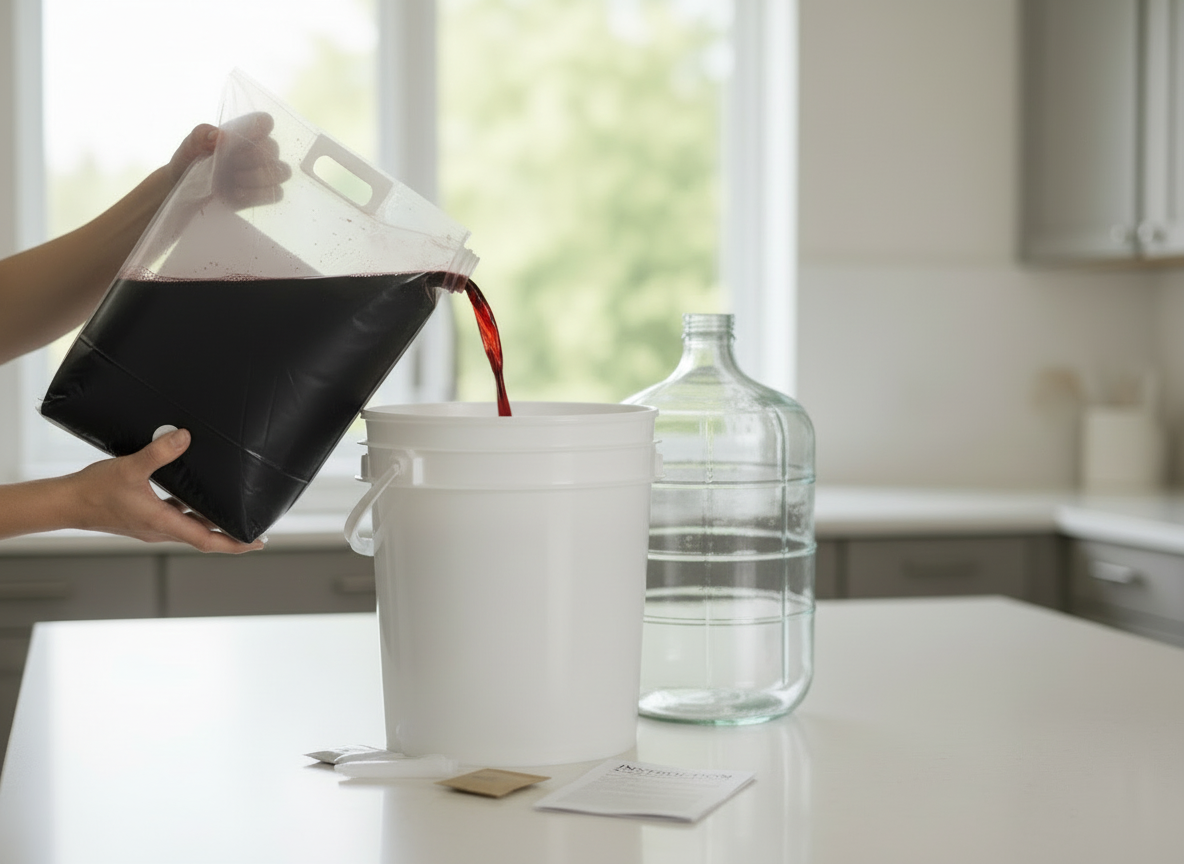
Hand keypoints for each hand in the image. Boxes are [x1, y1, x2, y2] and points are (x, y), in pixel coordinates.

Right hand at [68, 429, 263, 553]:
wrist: (67, 502)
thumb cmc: (94, 490)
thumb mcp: (130, 468)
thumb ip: (159, 453)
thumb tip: (184, 437)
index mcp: (162, 523)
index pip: (208, 540)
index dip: (235, 543)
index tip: (257, 542)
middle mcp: (161, 529)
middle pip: (204, 536)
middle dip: (230, 533)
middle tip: (255, 527)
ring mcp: (152, 525)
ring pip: (191, 526)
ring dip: (212, 522)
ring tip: (233, 511)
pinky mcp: (145, 518)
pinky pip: (176, 517)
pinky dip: (192, 511)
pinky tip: (196, 495)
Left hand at [166, 113, 292, 205]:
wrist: (187, 191)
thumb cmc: (190, 164)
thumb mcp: (189, 146)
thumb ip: (201, 135)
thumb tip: (220, 136)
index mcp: (242, 133)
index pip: (264, 122)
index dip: (257, 129)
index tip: (238, 141)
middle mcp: (258, 150)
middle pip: (272, 148)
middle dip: (249, 159)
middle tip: (227, 167)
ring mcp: (265, 173)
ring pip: (281, 171)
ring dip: (257, 177)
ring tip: (234, 181)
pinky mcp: (266, 194)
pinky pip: (276, 193)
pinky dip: (256, 195)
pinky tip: (237, 195)